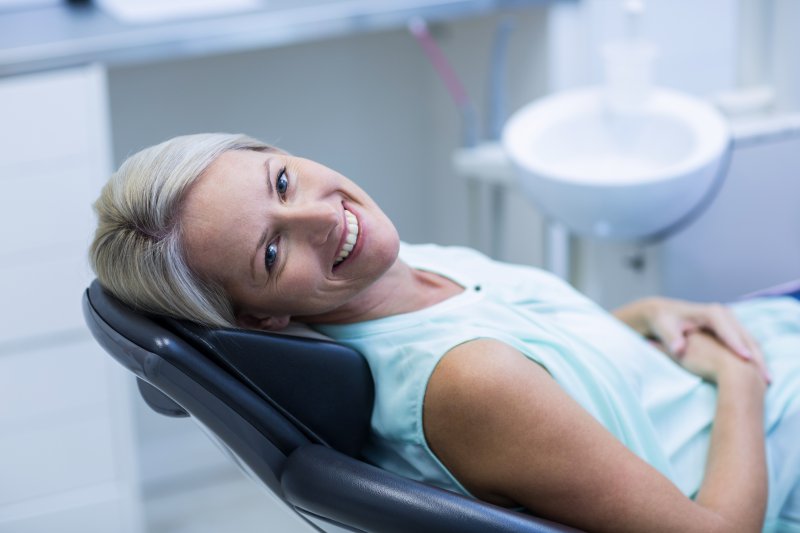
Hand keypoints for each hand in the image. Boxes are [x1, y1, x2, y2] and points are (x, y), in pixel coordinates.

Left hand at [615, 297, 770, 382]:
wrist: (662, 311)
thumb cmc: (663, 321)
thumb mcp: (664, 328)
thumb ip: (672, 339)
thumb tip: (679, 350)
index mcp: (710, 313)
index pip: (726, 328)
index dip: (735, 343)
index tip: (745, 358)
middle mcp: (723, 314)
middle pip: (744, 335)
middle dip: (755, 355)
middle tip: (764, 377)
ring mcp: (729, 320)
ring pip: (749, 340)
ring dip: (758, 358)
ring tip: (765, 379)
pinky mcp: (730, 328)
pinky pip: (747, 343)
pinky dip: (755, 357)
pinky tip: (758, 372)